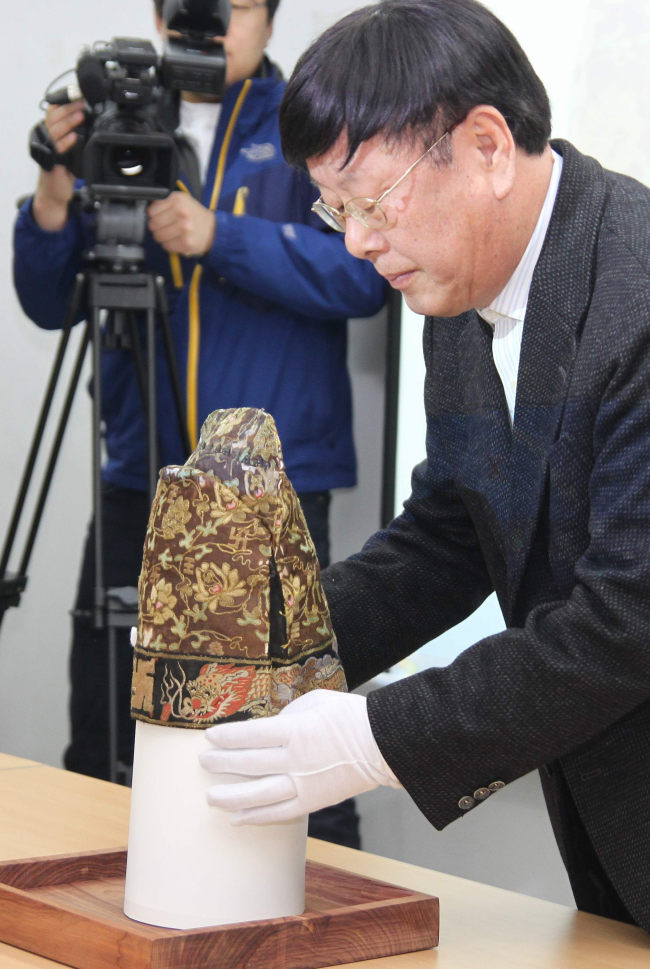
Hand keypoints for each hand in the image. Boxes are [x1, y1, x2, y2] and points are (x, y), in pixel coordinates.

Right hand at [32, 101, 83, 230]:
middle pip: (53, 117)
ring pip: (55, 130)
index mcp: (52, 133)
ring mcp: (48, 150)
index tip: (78, 95)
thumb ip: (77, 136)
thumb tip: (92, 122)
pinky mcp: (52, 162)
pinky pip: (58, 149)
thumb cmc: (64, 172)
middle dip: (68, 108)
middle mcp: (47, 139)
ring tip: (80, 114)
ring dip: (68, 121)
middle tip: (81, 102)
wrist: (56, 193)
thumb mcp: (72, 151)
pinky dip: (66, 142)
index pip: (54, 112)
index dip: (64, 103)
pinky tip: (75, 137)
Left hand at [148, 191, 215, 256]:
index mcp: (178, 200)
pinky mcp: (186, 243)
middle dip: (157, 227)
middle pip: (153, 224)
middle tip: (164, 227)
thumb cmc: (196, 216)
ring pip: (158, 236)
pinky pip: (167, 246)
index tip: (159, 217)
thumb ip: (166, 203)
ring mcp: (184, 229)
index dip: (153, 216)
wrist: (215, 230)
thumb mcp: (183, 201)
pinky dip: (169, 245)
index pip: (152, 210)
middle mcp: (181, 213)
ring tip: (171, 234)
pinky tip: (176, 240)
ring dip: (162, 237)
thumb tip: (149, 211)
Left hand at [199, 690, 400, 824]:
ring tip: (210, 797)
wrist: (383, 744)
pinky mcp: (312, 801)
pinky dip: (257, 817)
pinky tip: (237, 819)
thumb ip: (289, 714)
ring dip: (231, 797)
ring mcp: (303, 784)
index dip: (228, 736)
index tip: (209, 736)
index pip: (252, 734)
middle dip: (222, 762)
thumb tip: (271, 726)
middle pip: (250, 763)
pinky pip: (279, 812)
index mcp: (296, 730)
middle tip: (202, 762)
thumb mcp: (317, 701)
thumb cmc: (350, 716)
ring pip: (259, 794)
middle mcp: (295, 759)